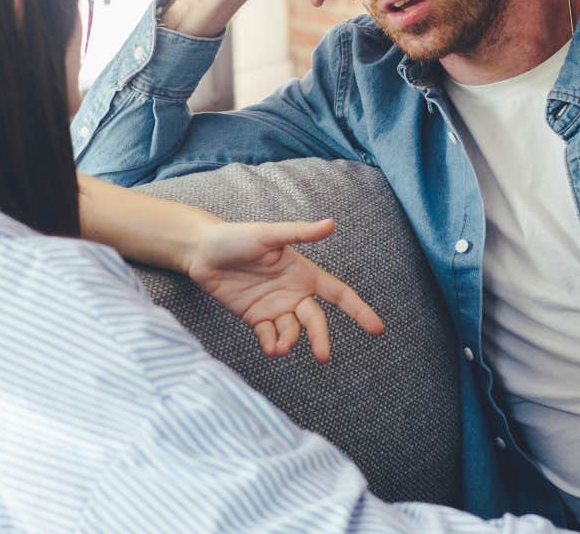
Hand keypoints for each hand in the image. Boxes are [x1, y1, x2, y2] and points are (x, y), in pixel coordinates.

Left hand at [187, 217, 383, 362]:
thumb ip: (300, 233)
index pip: (338, 293)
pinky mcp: (254, 318)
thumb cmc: (236, 236)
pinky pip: (270, 337)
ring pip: (292, 332)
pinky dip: (272, 345)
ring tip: (278, 347)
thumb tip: (331, 223)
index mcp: (303, 272)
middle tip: (323, 357)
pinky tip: (269, 347)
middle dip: (321, 338)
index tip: (378, 329)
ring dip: (289, 342)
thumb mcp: (269, 235)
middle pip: (316, 321)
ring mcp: (274, 307)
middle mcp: (293, 292)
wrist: (201, 252)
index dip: (359, 310)